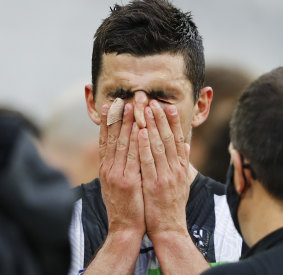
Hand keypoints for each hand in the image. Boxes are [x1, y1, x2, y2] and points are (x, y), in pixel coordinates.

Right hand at [99, 103, 144, 235]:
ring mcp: (117, 175)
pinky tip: (139, 128)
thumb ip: (118, 166)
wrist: (124, 227)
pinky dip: (135, 142)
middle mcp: (108, 168)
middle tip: (122, 98)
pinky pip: (133, 157)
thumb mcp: (116, 183)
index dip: (107, 122)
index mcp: (106, 168)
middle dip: (117, 116)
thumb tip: (120, 151)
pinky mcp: (128, 182)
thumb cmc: (124, 204)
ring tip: (131, 106)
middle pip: (112, 138)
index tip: (110, 105)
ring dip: (127, 124)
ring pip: (122, 144)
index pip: (105, 140)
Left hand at [138, 100, 190, 239]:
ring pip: (159, 145)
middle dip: (160, 117)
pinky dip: (145, 144)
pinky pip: (148, 161)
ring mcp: (166, 176)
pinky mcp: (155, 184)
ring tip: (146, 108)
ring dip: (152, 125)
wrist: (169, 228)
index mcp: (181, 167)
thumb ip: (183, 161)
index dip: (173, 121)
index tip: (167, 105)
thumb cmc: (172, 204)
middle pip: (168, 137)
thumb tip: (186, 143)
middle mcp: (175, 168)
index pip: (177, 139)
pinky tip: (140, 130)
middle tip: (152, 99)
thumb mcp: (181, 182)